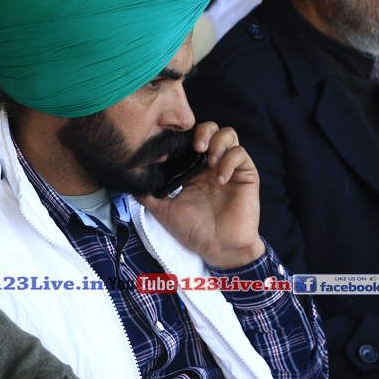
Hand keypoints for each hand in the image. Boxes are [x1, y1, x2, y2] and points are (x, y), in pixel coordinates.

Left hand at [135, 122, 265, 268]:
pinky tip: (220, 178)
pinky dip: (229, 160)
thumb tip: (132, 182)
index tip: (176, 146)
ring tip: (209, 160)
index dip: (185, 136)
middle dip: (203, 131)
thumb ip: (148, 195)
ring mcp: (230, 169)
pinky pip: (241, 154)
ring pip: (229, 135)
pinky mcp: (246, 175)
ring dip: (218, 141)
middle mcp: (212, 166)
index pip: (191, 140)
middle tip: (195, 148)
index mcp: (194, 171)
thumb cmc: (194, 232)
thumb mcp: (164, 211)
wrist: (219, 248)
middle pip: (212, 129)